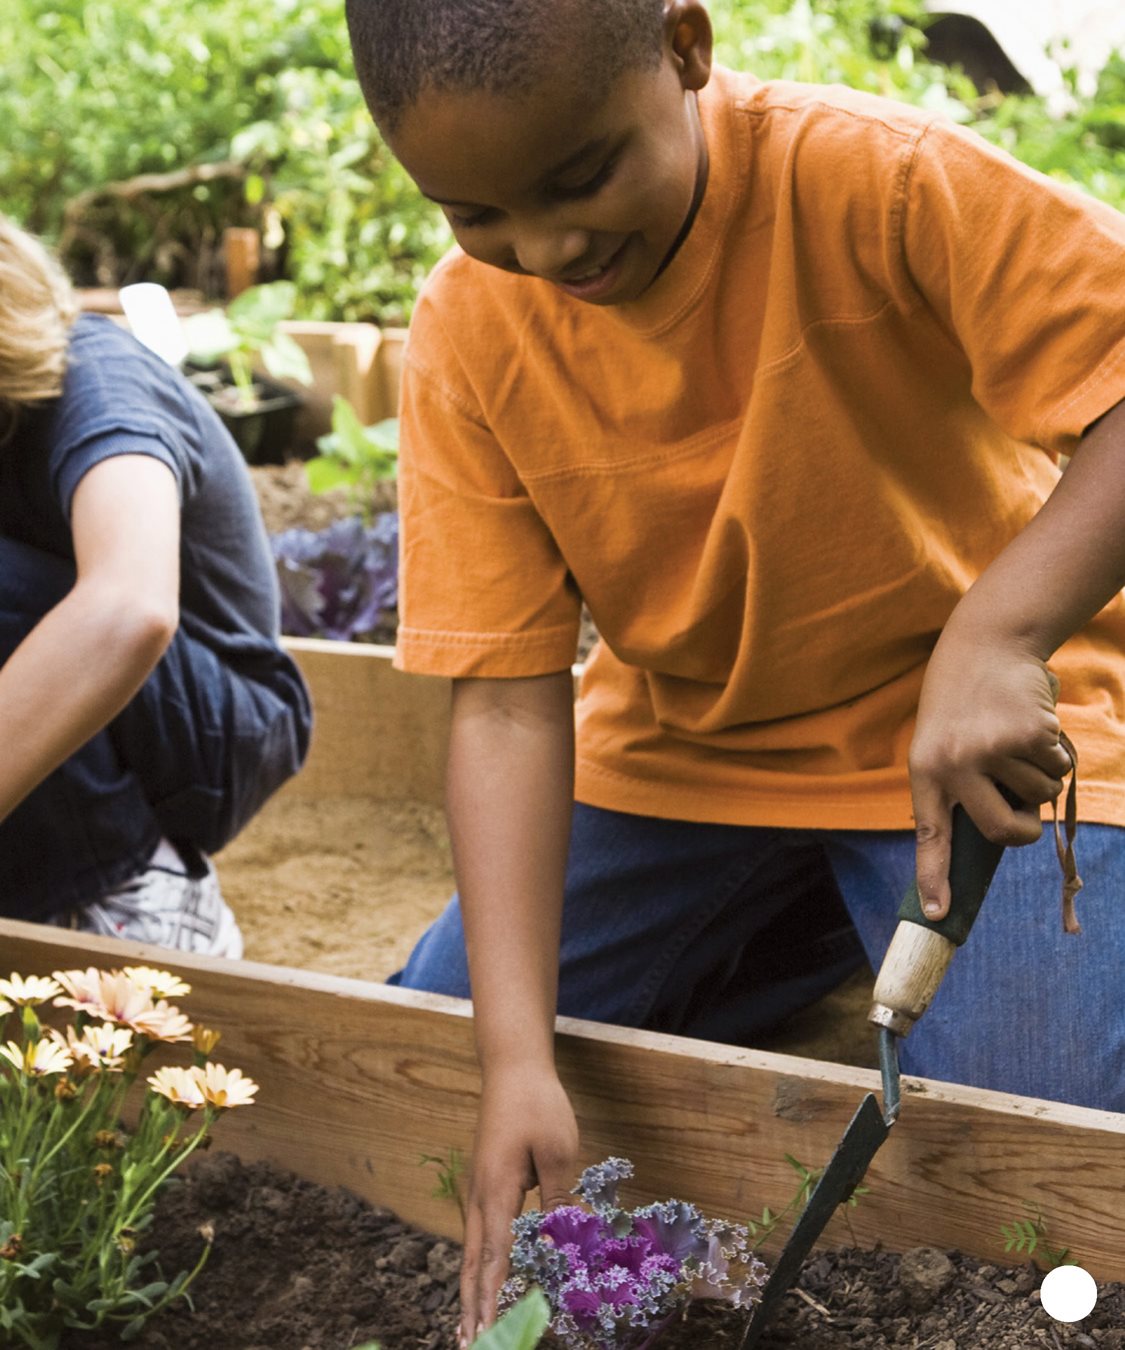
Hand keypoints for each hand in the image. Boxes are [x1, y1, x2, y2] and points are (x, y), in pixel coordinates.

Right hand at [459, 1062, 578, 1346]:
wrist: (513, 1068)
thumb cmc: (538, 1105)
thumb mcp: (557, 1151)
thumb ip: (558, 1201)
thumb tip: (563, 1244)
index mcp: (498, 1190)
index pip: (496, 1256)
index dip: (493, 1297)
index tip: (489, 1330)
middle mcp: (480, 1196)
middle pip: (474, 1262)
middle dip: (473, 1305)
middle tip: (469, 1344)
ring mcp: (478, 1189)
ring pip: (472, 1250)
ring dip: (471, 1290)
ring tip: (468, 1327)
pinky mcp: (484, 1184)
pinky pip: (478, 1235)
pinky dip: (477, 1265)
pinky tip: (479, 1279)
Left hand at [909, 619, 1071, 918]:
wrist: (984, 644)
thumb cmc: (961, 703)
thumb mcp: (940, 743)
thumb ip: (957, 788)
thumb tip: (994, 838)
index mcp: (926, 772)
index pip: (929, 836)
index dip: (934, 877)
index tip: (935, 915)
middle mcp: (955, 764)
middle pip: (1003, 831)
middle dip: (1024, 833)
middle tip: (1025, 817)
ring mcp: (993, 749)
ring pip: (1039, 797)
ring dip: (1039, 777)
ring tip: (1015, 740)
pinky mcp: (1028, 734)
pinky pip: (1058, 769)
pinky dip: (1055, 754)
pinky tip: (1032, 724)